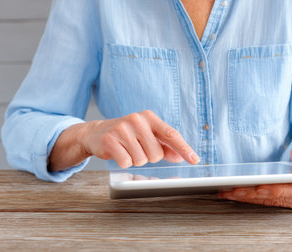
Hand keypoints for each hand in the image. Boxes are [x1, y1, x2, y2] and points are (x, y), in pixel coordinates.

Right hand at [49, 110, 199, 170]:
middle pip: (156, 153)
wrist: (96, 133)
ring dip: (135, 160)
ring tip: (126, 150)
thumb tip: (180, 156)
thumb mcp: (147, 137)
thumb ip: (165, 146)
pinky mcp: (110, 140)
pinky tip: (117, 153)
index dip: (184, 148)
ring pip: (142, 159)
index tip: (195, 159)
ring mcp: (123, 128)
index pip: (171, 134)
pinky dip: (124, 162)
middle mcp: (137, 120)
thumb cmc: (127, 136)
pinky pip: (126, 162)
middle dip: (149, 157)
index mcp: (149, 117)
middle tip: (137, 149)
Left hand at [218, 142, 291, 211]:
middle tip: (234, 190)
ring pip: (270, 202)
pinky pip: (268, 202)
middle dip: (254, 194)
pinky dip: (252, 198)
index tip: (258, 188)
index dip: (276, 190)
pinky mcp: (291, 205)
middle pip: (278, 198)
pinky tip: (236, 194)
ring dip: (248, 198)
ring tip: (228, 192)